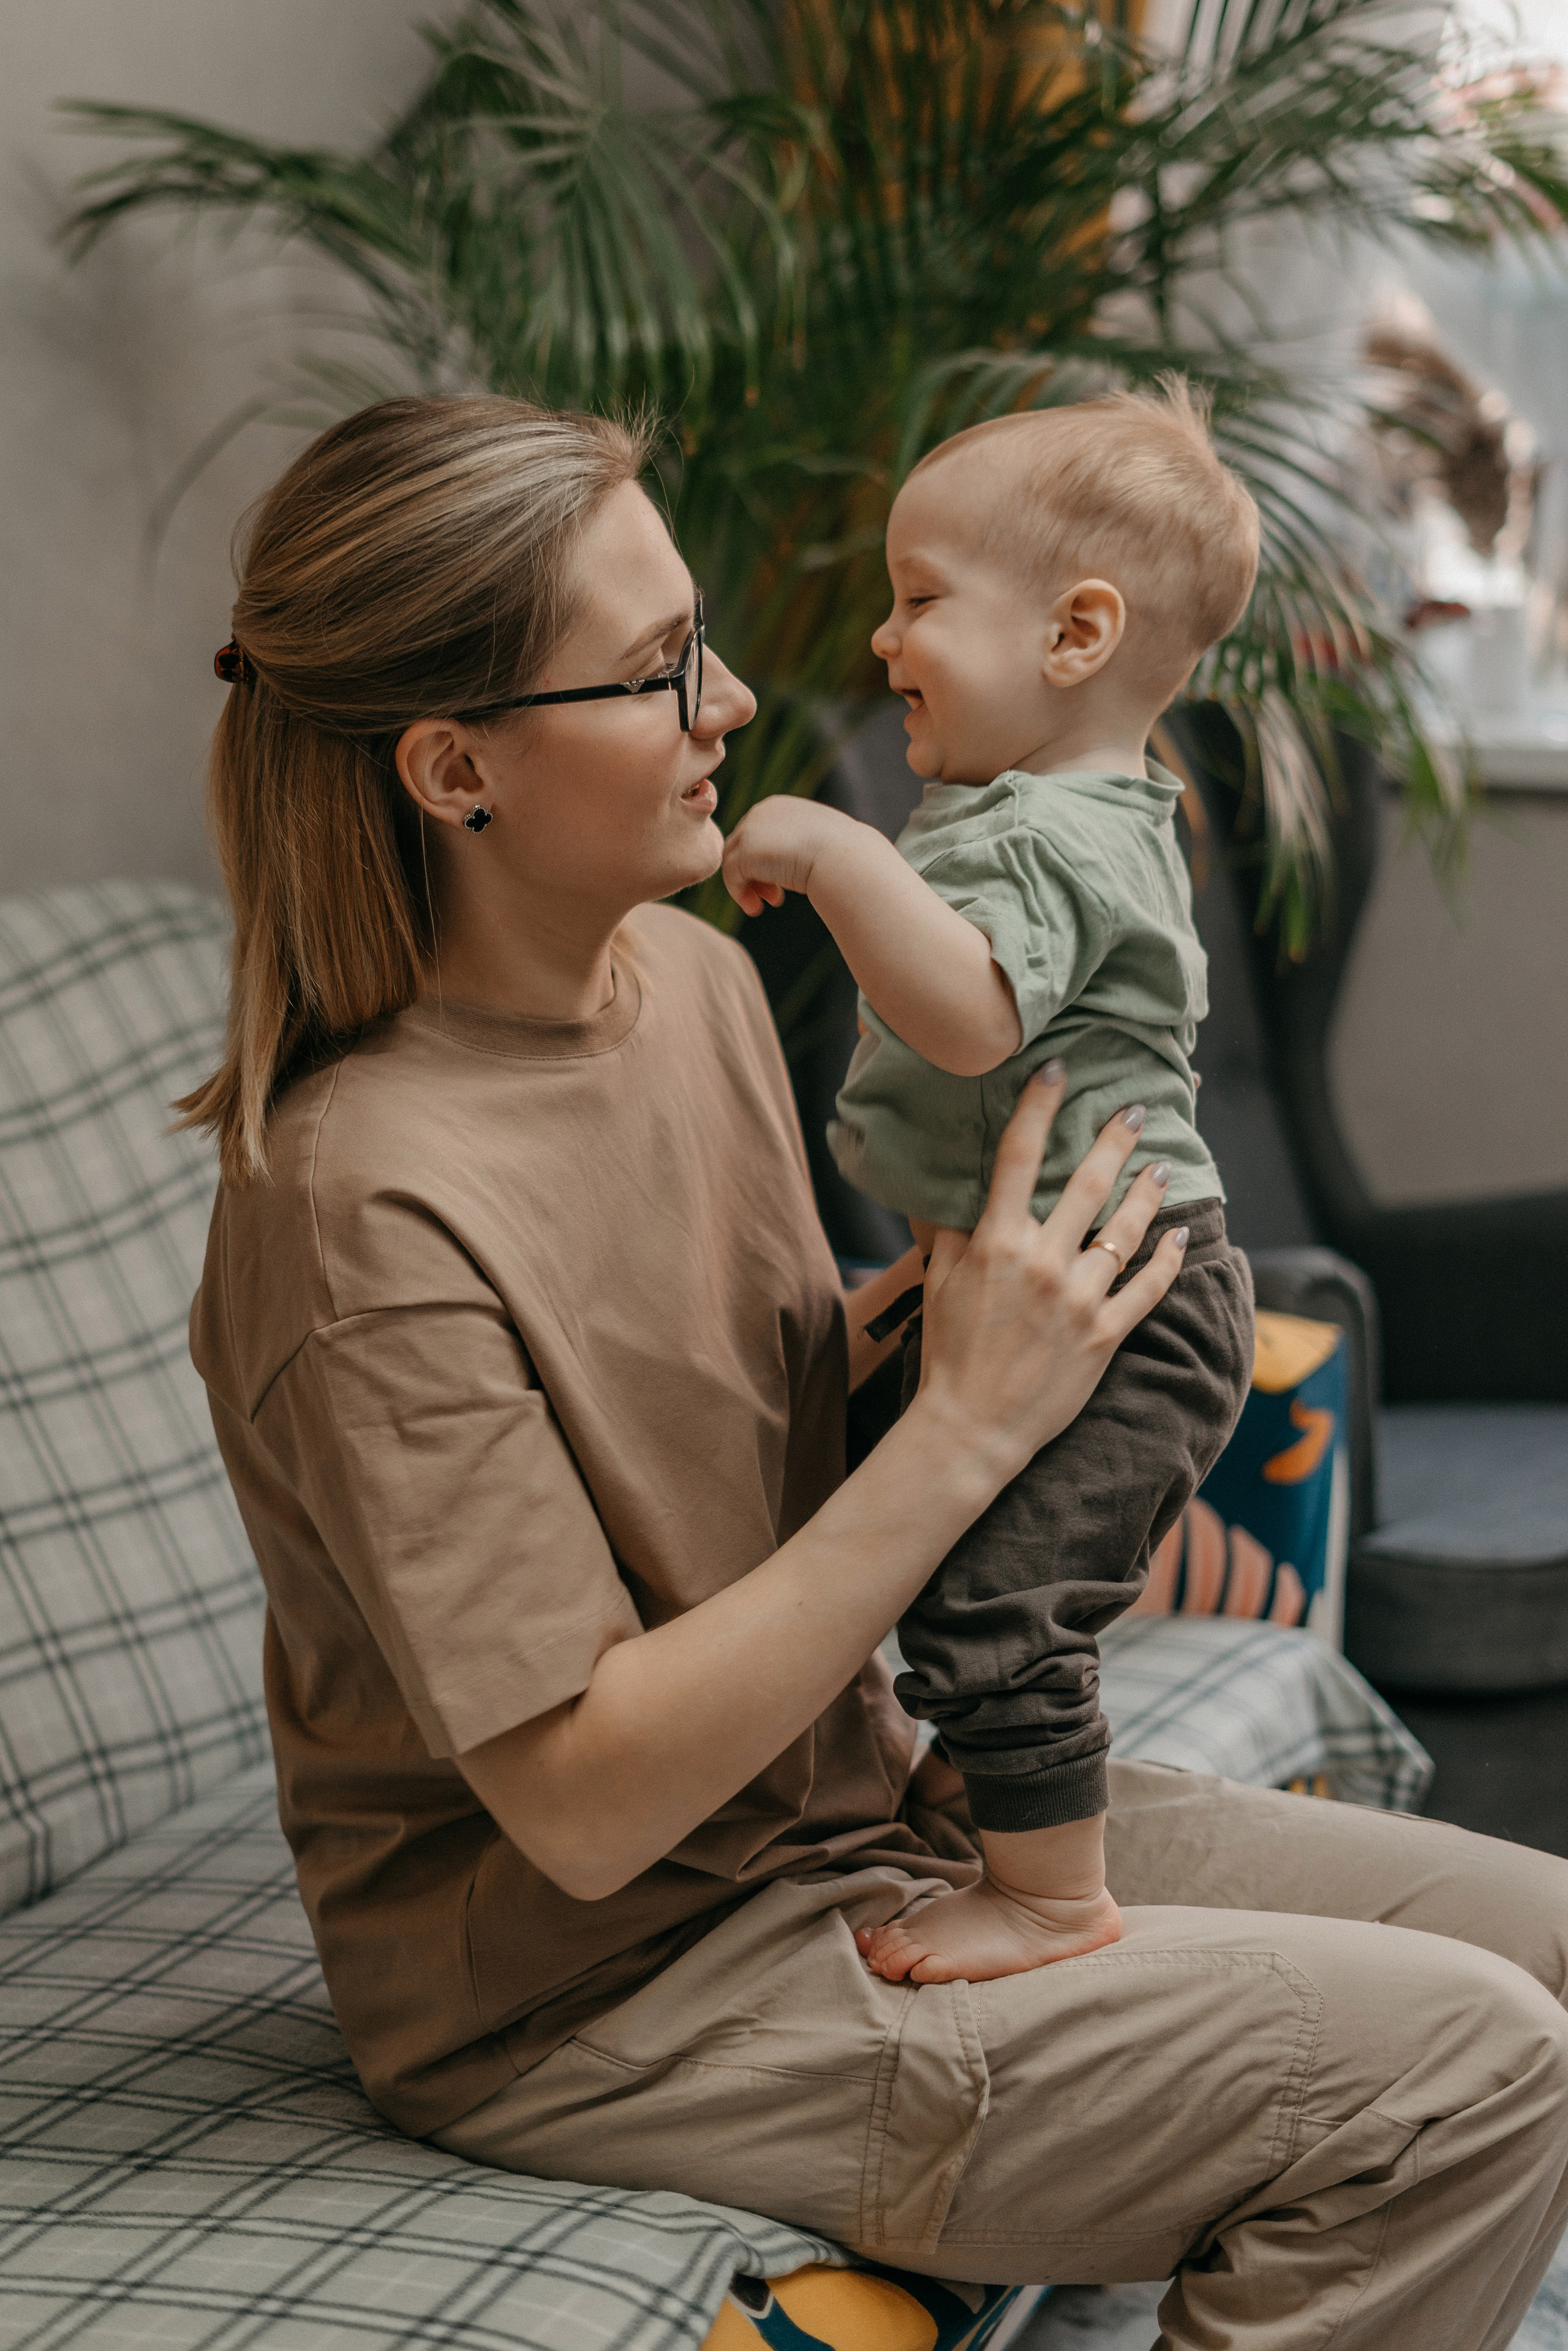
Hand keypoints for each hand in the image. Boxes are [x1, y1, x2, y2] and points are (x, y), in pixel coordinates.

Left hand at [722, 796, 854, 916]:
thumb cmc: (841, 854)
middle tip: (773, 898)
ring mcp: (750, 831)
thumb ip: (797, 846)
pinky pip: (731, 876)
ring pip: (734, 862)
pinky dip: (740, 895)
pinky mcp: (745, 853)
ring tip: (761, 907)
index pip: (758, 835)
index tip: (781, 885)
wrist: (844, 858)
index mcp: (779, 808)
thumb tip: (793, 862)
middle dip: (756, 875)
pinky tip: (756, 910)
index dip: (765, 861)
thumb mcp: (817, 842)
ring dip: (747, 887)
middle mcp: (761, 813)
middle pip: (742, 847)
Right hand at [905, 1065, 1186, 1489]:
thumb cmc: (948, 1353)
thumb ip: (949, 1232)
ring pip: (1126, 1231)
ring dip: (1148, 1193)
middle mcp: (1042, 1262)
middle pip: (1086, 1184)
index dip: (1038, 1107)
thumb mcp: (938, 1283)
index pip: (1016, 1158)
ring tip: (1164, 1164)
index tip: (1056, 1071)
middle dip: (1115, 1140)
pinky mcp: (1105, 1334)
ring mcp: (1079, 1299)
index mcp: (996, 1243)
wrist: (970, 1427)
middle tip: (1137, 1110)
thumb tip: (951, 1190)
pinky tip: (1181, 1234)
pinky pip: (1148, 1288)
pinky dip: (1169, 1260)